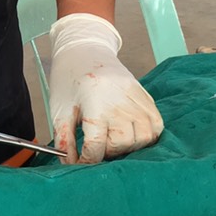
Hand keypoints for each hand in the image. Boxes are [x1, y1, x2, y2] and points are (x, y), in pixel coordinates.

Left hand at [47, 13, 163, 163]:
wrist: (84, 49)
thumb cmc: (68, 79)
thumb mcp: (59, 109)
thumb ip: (64, 140)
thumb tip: (70, 166)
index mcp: (95, 104)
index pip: (96, 147)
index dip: (87, 161)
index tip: (81, 163)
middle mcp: (120, 102)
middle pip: (122, 145)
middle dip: (108, 153)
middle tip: (97, 147)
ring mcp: (136, 98)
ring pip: (144, 138)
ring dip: (129, 146)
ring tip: (114, 140)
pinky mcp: (146, 96)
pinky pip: (156, 125)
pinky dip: (147, 135)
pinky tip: (131, 133)